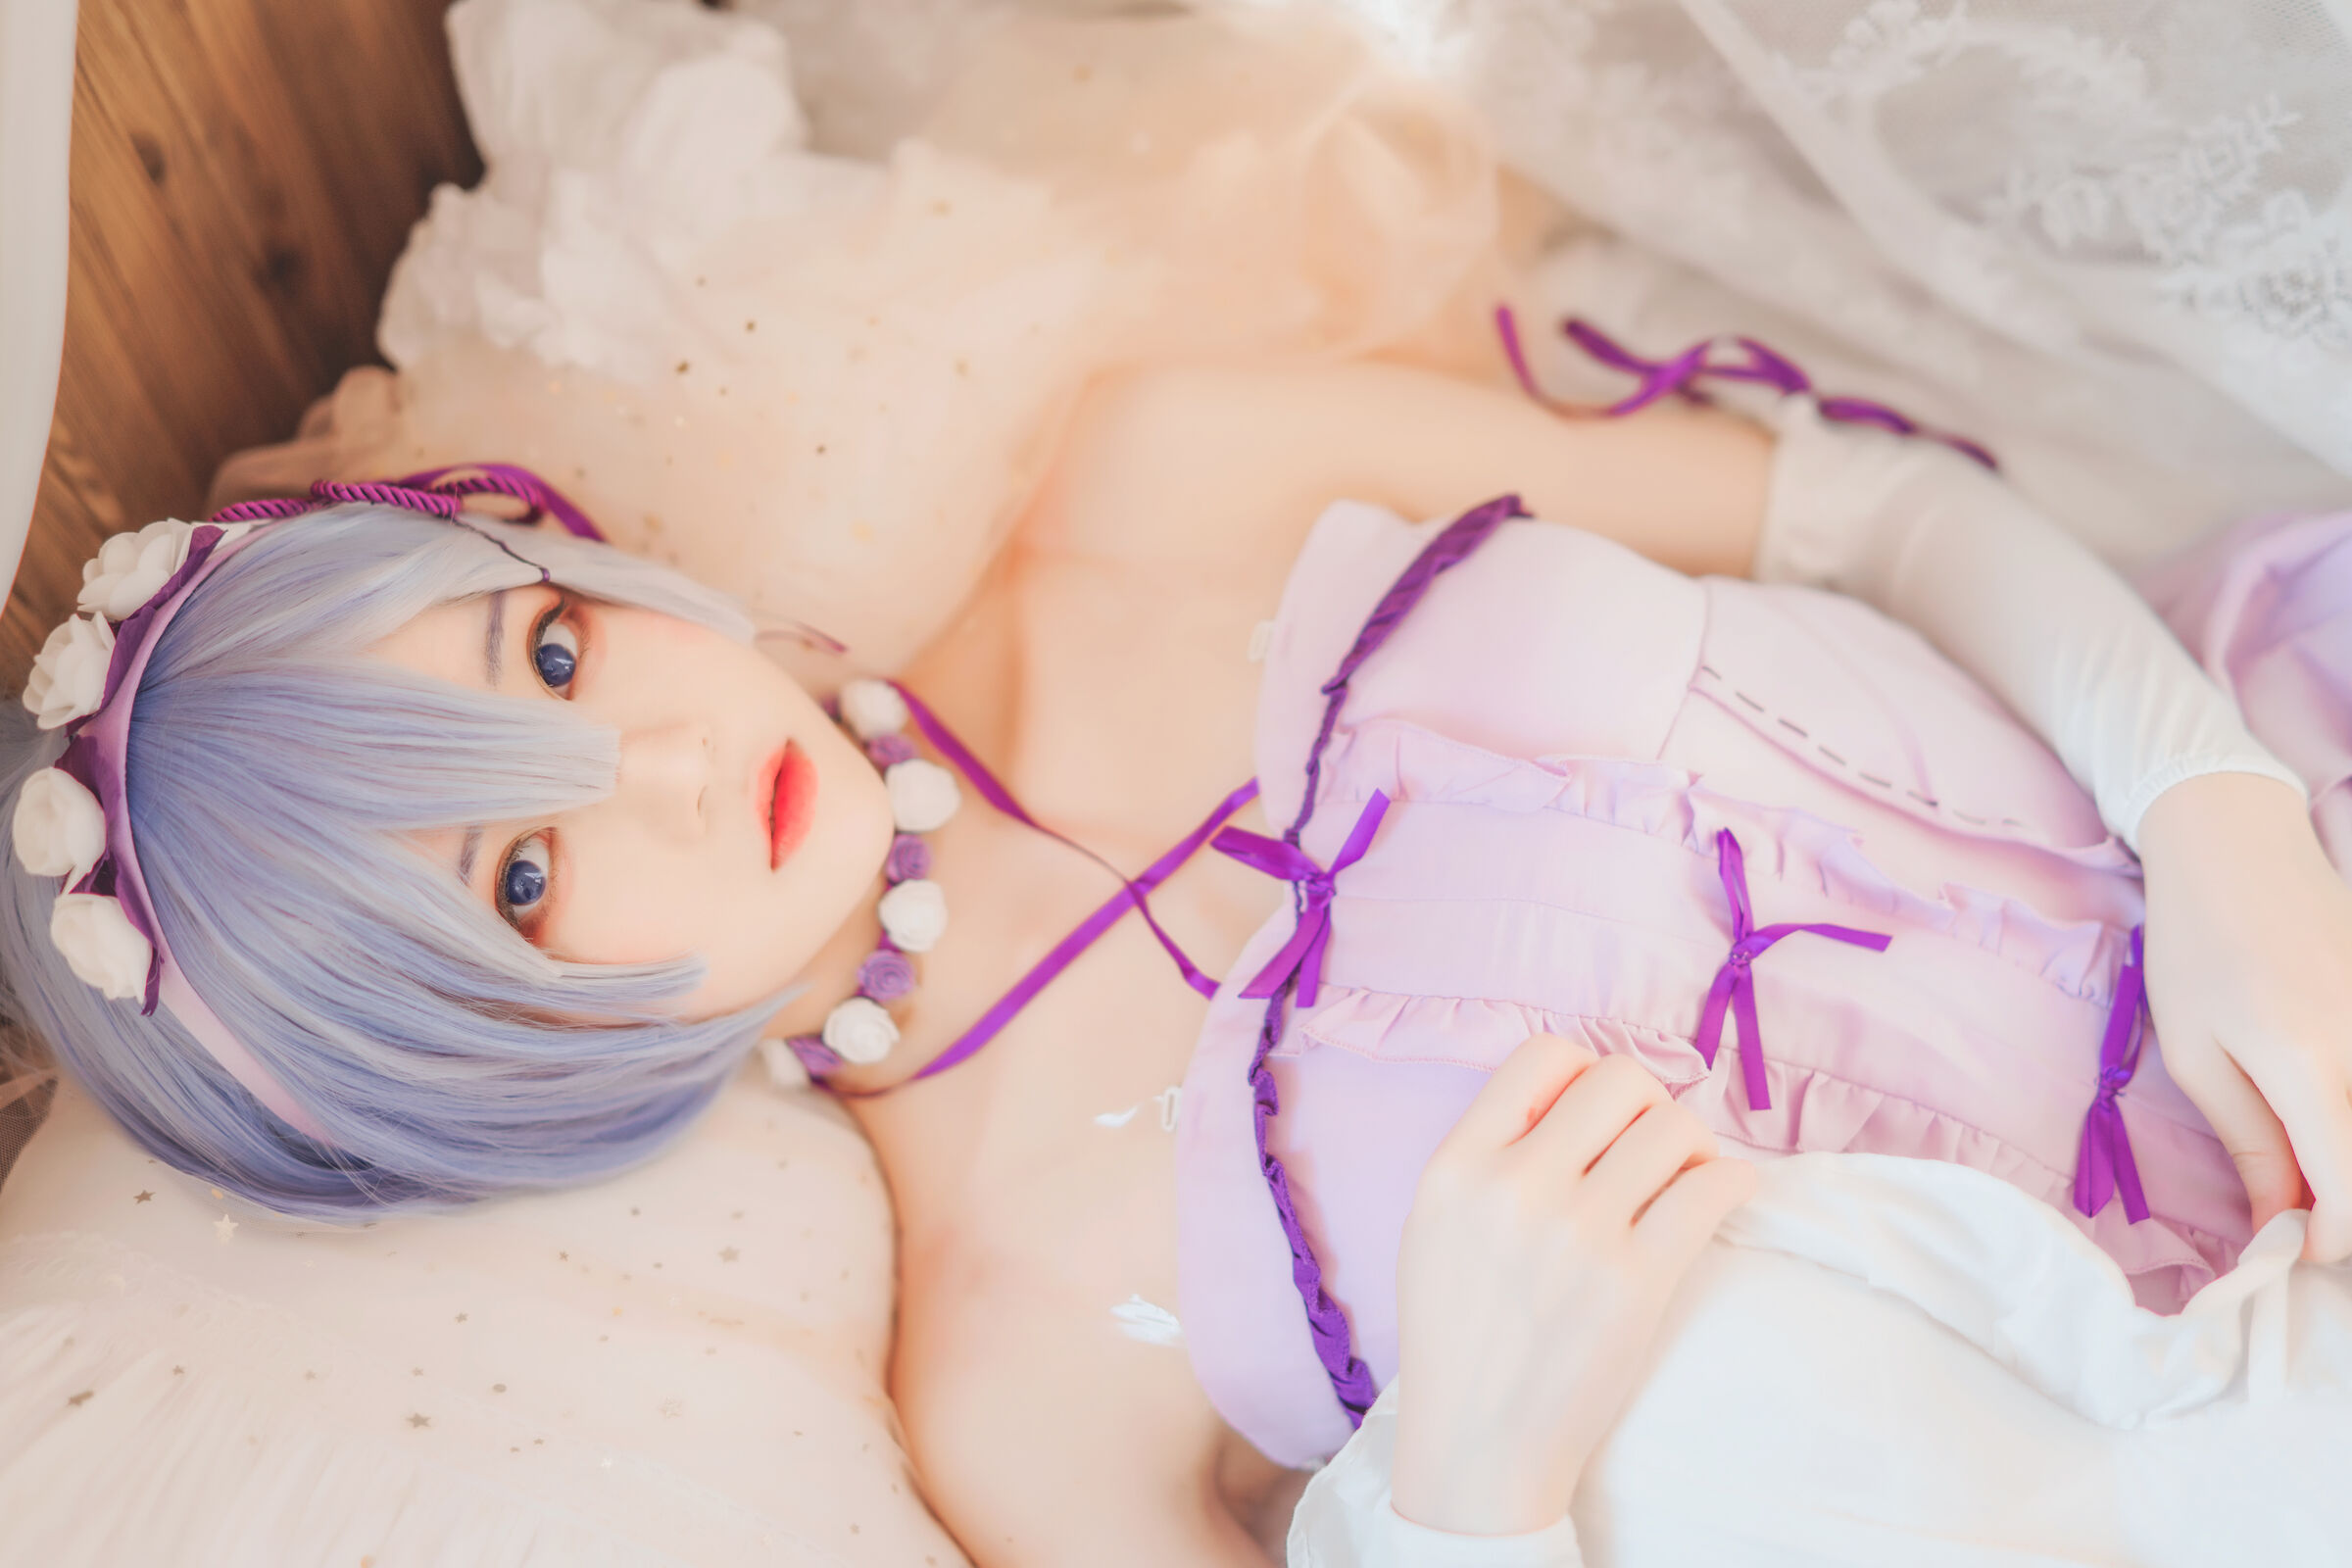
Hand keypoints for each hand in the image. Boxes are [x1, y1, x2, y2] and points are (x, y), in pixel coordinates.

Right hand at [1389, 1035, 1758, 1536]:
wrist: (1478, 1440)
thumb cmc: (1459, 1329)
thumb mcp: (1434, 1220)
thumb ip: (1489, 1151)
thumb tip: (1573, 1095)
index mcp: (1456, 1166)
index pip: (1542, 1055)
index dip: (1581, 1073)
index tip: (1595, 1114)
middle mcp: (1515, 1188)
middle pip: (1618, 1079)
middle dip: (1646, 1104)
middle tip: (1647, 1147)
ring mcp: (1580, 1234)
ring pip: (1673, 1127)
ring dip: (1691, 1145)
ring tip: (1682, 1179)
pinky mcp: (1638, 1282)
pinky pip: (1713, 1187)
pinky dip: (1729, 1180)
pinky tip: (1718, 1196)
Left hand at [2138, 772, 2351, 1259]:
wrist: (2236, 845)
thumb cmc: (2196, 946)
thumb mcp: (2196, 1051)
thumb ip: (2250, 1143)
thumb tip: (2281, 1222)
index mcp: (2311, 1065)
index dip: (2332, 1238)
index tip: (2294, 1250)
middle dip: (2348, 1207)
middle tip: (2299, 1217)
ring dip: (2350, 1159)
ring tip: (2308, 1168)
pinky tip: (2326, 1120)